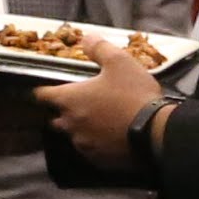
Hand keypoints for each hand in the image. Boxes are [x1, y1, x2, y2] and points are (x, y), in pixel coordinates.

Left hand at [43, 51, 167, 164]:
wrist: (155, 132)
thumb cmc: (133, 95)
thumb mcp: (119, 61)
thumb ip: (98, 48)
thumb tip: (85, 38)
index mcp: (70, 100)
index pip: (42, 95)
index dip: (43, 90)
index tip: (46, 88)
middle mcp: (71, 124)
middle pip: (56, 117)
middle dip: (64, 110)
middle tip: (81, 101)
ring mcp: (84, 144)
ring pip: (73, 135)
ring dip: (81, 127)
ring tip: (99, 118)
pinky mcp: (98, 160)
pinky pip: (90, 150)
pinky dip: (96, 142)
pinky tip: (110, 135)